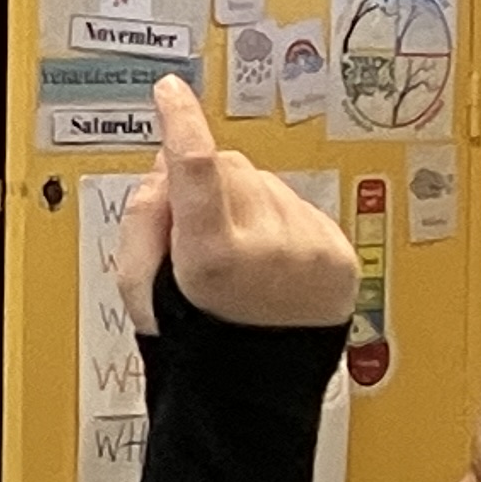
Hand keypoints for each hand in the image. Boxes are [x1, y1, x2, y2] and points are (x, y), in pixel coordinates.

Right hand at [112, 75, 357, 331]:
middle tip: (194, 228)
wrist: (257, 389)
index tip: (171, 92)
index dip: (180, 121)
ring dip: (244, 203)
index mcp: (212, 258)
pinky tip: (267, 259)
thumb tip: (167, 164)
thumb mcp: (141, 287)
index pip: (195, 167)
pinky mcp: (339, 254)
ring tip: (237, 253)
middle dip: (205, 184)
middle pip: (227, 167)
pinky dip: (277, 222)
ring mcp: (310, 251)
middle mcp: (268, 250)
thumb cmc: (198, 341)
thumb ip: (144, 216)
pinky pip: (300, 207)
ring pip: (265, 183)